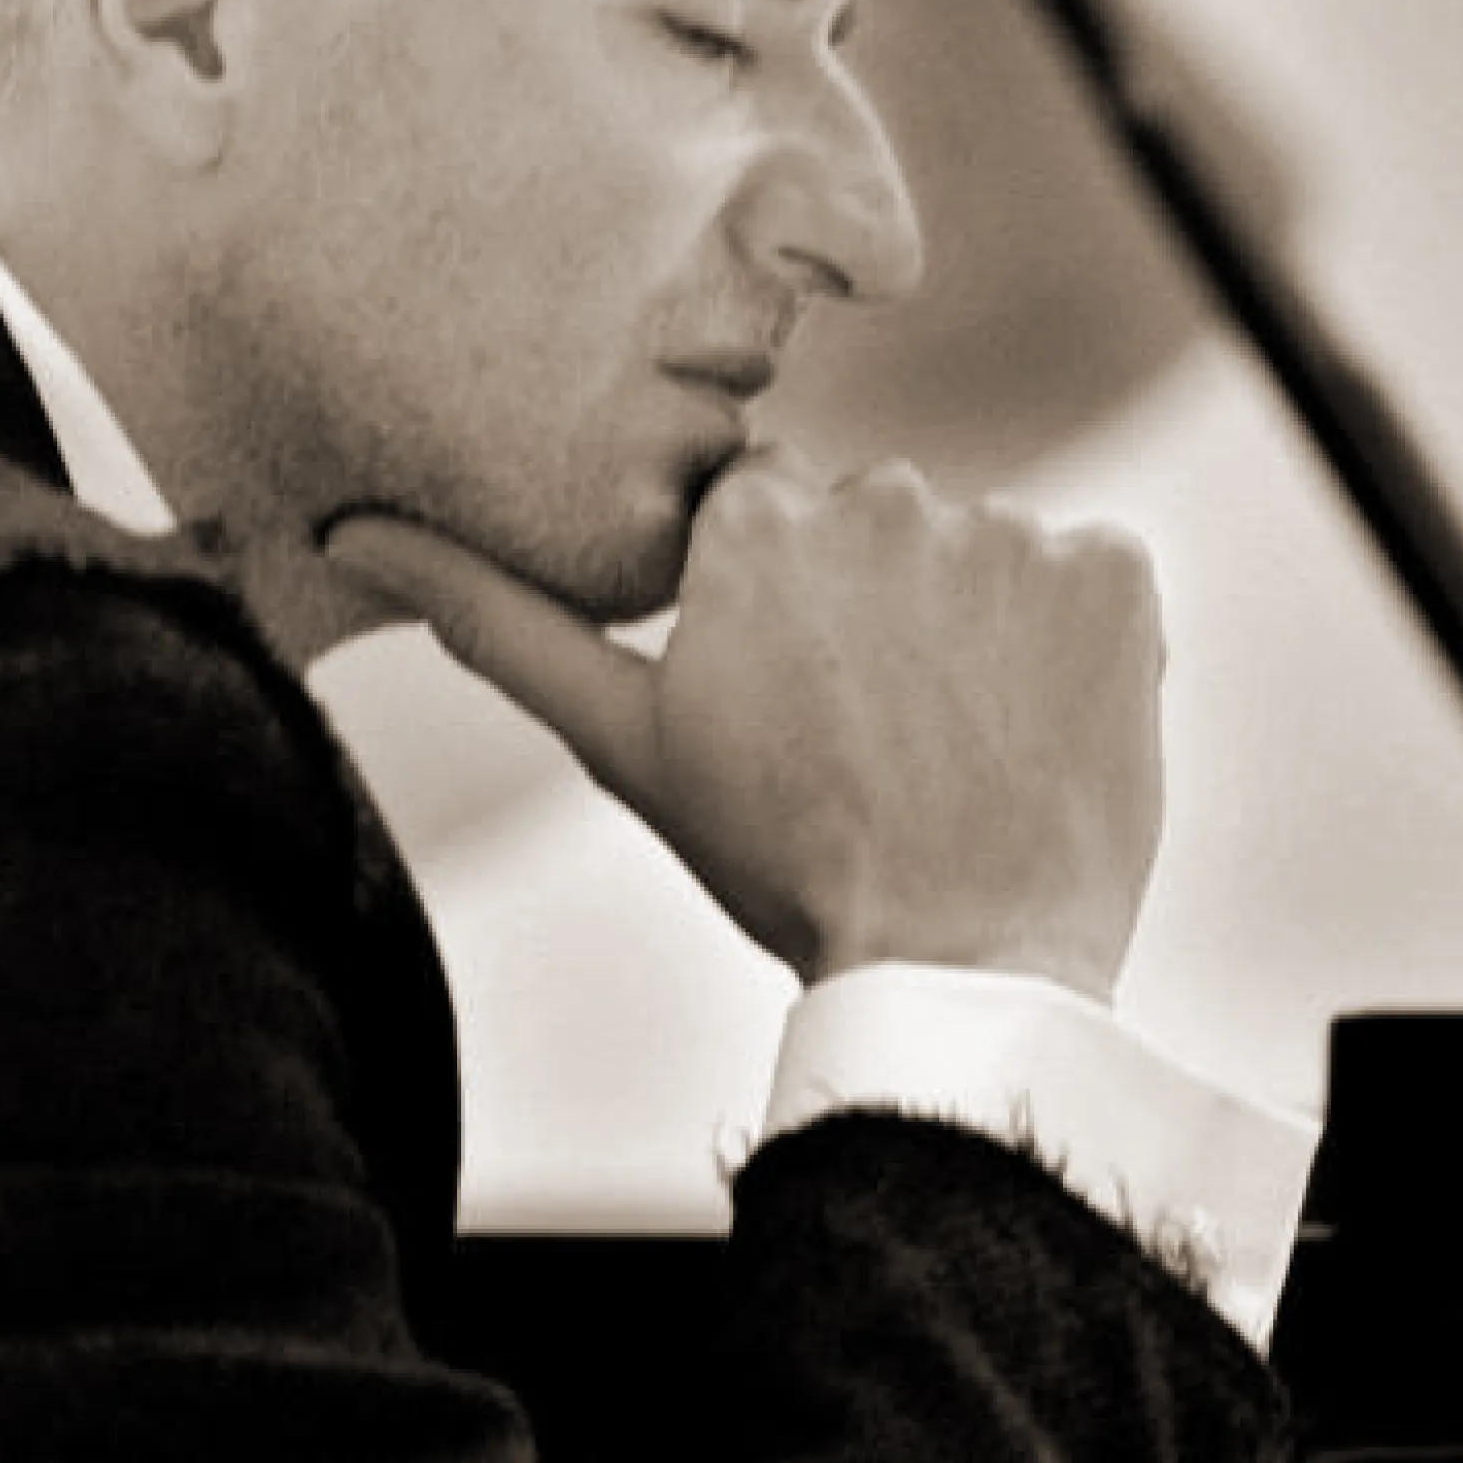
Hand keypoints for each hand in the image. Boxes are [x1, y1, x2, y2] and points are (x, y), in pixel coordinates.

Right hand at [323, 448, 1164, 996]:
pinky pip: (1088, 573)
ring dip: (974, 626)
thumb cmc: (776, 860)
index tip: (794, 692)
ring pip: (979, 551)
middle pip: (875, 518)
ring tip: (955, 744)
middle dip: (876, 603)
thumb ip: (492, 617)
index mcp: (752, 518)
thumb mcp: (622, 740)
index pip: (766, 509)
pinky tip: (1032, 727)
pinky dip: (1071, 642)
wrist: (958, 970)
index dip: (780, 604)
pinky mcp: (1113, 572)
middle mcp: (878, 492)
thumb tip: (348, 531)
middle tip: (871, 734)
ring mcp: (1008, 531)